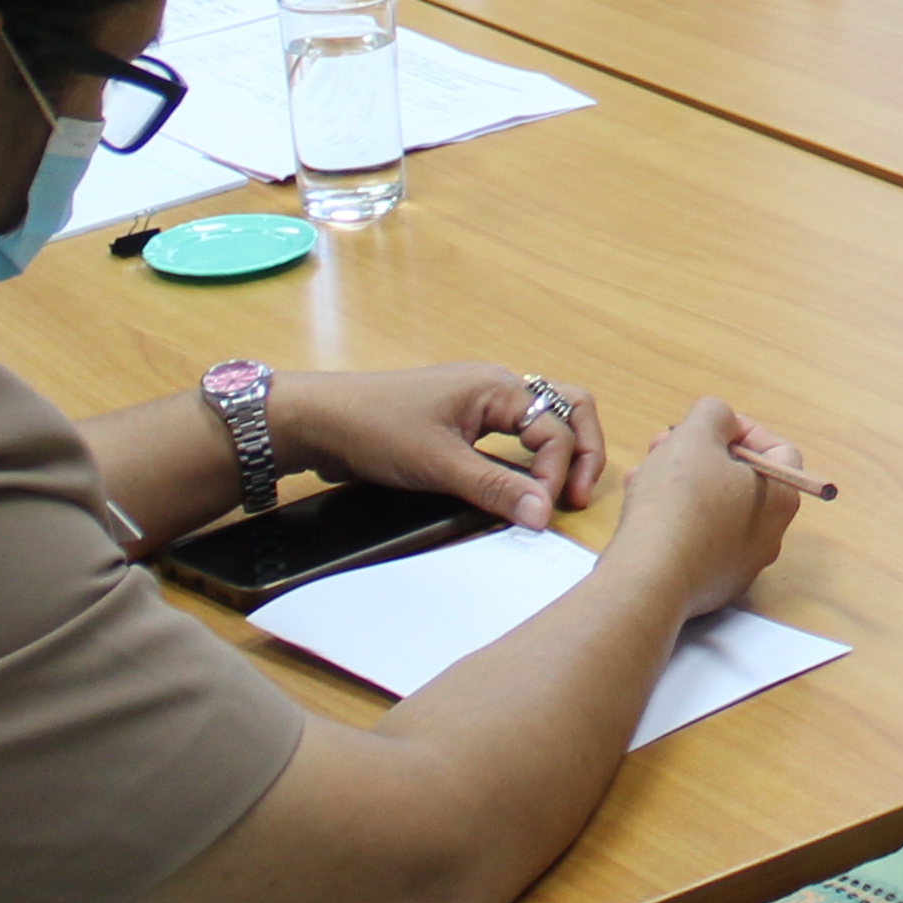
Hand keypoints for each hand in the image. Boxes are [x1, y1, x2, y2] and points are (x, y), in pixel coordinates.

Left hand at [271, 364, 604, 532]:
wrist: (320, 421)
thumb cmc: (375, 429)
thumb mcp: (439, 464)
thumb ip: (495, 488)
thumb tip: (543, 516)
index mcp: (497, 386)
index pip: (557, 427)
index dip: (559, 470)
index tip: (544, 510)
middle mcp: (496, 387)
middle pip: (566, 409)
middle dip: (582, 452)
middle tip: (580, 497)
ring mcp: (479, 402)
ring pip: (543, 419)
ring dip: (558, 452)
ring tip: (559, 492)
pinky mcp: (461, 421)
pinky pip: (513, 433)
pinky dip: (529, 457)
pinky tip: (521, 485)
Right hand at [608, 397, 805, 619]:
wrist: (648, 578)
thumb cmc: (678, 500)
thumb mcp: (696, 434)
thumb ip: (715, 414)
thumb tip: (722, 422)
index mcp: (781, 498)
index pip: (778, 451)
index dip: (742, 430)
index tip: (707, 428)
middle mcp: (771, 536)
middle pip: (741, 481)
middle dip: (702, 456)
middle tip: (665, 447)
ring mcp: (741, 566)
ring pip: (715, 510)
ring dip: (682, 484)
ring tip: (644, 474)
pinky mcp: (711, 588)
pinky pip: (699, 541)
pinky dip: (676, 520)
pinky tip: (642, 511)